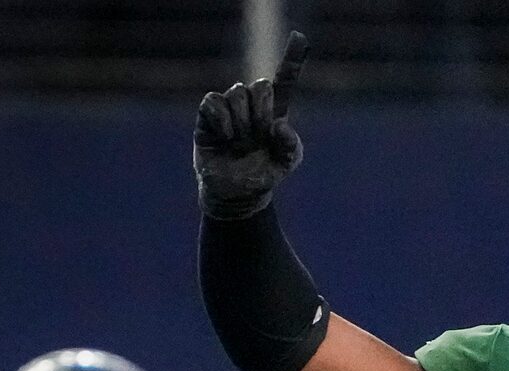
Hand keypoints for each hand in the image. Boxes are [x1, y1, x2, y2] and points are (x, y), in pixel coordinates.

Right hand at [194, 32, 307, 219]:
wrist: (239, 194)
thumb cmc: (264, 173)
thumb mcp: (286, 162)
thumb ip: (292, 145)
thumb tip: (280, 126)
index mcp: (274, 110)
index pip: (284, 79)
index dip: (292, 59)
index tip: (300, 38)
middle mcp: (251, 104)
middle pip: (260, 86)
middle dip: (262, 113)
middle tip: (258, 137)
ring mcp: (229, 107)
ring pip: (237, 94)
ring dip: (242, 124)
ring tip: (240, 144)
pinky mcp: (208, 115)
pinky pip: (214, 102)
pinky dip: (223, 121)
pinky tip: (226, 137)